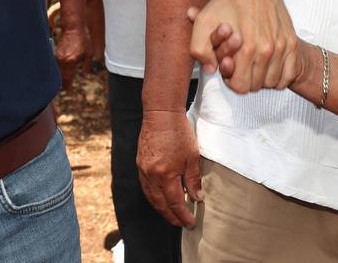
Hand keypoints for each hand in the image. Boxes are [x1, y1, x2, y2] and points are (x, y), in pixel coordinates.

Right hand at [54, 26, 91, 89]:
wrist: (72, 29)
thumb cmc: (83, 40)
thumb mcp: (89, 53)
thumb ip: (87, 66)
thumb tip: (87, 77)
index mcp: (72, 61)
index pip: (68, 78)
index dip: (67, 86)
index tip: (67, 91)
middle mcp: (64, 60)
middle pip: (60, 77)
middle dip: (61, 84)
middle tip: (62, 91)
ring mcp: (58, 57)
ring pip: (56, 72)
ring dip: (58, 78)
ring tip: (60, 85)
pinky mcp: (56, 54)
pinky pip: (55, 65)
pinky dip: (56, 71)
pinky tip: (58, 74)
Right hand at [137, 108, 201, 227]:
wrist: (161, 114)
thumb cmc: (179, 132)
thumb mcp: (192, 156)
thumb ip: (193, 179)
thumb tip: (197, 198)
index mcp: (165, 175)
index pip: (175, 203)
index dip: (183, 215)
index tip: (191, 223)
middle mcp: (151, 176)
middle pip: (160, 204)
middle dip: (171, 216)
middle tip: (181, 223)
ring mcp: (143, 170)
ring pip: (151, 197)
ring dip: (161, 208)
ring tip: (171, 214)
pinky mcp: (140, 164)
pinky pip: (145, 187)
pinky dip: (153, 196)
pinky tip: (160, 197)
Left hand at [193, 16, 320, 98]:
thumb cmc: (226, 3)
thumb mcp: (203, 23)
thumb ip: (200, 50)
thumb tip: (211, 69)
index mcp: (246, 50)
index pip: (241, 86)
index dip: (232, 80)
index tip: (231, 68)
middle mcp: (267, 50)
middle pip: (256, 85)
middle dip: (247, 78)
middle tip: (242, 64)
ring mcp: (281, 47)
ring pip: (272, 82)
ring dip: (263, 78)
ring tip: (254, 64)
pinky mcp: (291, 42)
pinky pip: (289, 74)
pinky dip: (280, 76)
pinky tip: (269, 66)